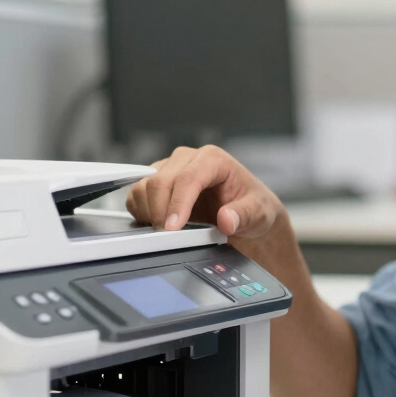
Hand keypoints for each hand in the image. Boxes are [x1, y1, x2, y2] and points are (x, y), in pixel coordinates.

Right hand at [126, 145, 282, 238]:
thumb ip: (244, 215)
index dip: (177, 203)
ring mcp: (170, 168)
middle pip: (160, 181)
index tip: (172, 228)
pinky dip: (141, 212)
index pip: (188, 178)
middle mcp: (189, 159)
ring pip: (144, 186)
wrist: (245, 211)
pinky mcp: (157, 181)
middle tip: (167, 237)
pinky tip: (157, 224)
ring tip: (166, 232)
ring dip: (149, 212)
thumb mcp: (258, 212)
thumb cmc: (252, 206)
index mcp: (214, 159)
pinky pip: (137, 195)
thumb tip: (226, 220)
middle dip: (160, 211)